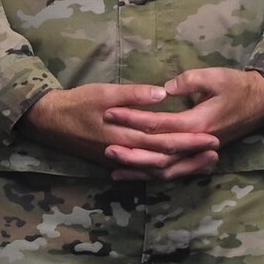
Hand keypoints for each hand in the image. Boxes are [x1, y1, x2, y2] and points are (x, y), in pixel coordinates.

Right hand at [18, 82, 220, 177]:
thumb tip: (162, 94)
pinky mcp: (113, 161)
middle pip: (163, 159)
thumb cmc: (77, 102)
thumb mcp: (104, 93)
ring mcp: (117, 160)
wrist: (47, 120)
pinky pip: (140, 171)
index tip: (212, 138)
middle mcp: (123, 152)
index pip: (163, 142)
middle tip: (216, 153)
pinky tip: (175, 169)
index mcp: (124, 135)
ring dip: (180, 167)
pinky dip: (159, 171)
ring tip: (204, 163)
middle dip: (191, 157)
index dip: (189, 141)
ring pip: (154, 169)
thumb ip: (133, 95)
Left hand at [102, 68, 263, 178]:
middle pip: (158, 153)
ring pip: (164, 168)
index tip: (111, 112)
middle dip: (131, 149)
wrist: (262, 103)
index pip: (159, 124)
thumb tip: (164, 88)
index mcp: (198, 123)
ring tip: (114, 165)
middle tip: (105, 144)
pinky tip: (134, 173)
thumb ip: (189, 81)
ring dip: (139, 168)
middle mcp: (196, 143)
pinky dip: (152, 174)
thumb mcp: (216, 77)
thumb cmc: (239, 87)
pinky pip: (173, 171)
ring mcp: (198, 152)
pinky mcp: (198, 156)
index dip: (133, 118)